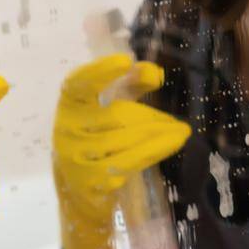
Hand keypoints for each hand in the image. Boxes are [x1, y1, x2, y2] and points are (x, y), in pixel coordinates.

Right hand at [53, 54, 189, 248]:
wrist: (77, 188)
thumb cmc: (97, 136)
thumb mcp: (110, 105)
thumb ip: (132, 84)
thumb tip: (155, 72)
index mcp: (69, 105)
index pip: (78, 84)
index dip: (99, 71)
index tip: (125, 61)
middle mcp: (67, 130)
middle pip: (117, 116)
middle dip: (152, 118)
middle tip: (176, 122)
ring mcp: (78, 158)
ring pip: (127, 140)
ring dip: (160, 136)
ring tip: (181, 132)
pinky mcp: (92, 180)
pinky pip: (130, 162)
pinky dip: (153, 151)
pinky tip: (169, 145)